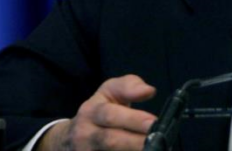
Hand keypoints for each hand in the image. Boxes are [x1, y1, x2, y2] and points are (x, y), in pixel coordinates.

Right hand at [37, 74, 156, 150]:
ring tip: (155, 148)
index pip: (110, 115)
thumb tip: (148, 90)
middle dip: (136, 141)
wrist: (72, 137)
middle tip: (159, 139)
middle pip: (111, 140)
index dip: (133, 119)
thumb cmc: (100, 110)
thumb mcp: (109, 92)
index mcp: (90, 112)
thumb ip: (129, 86)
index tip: (153, 122)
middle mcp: (85, 135)